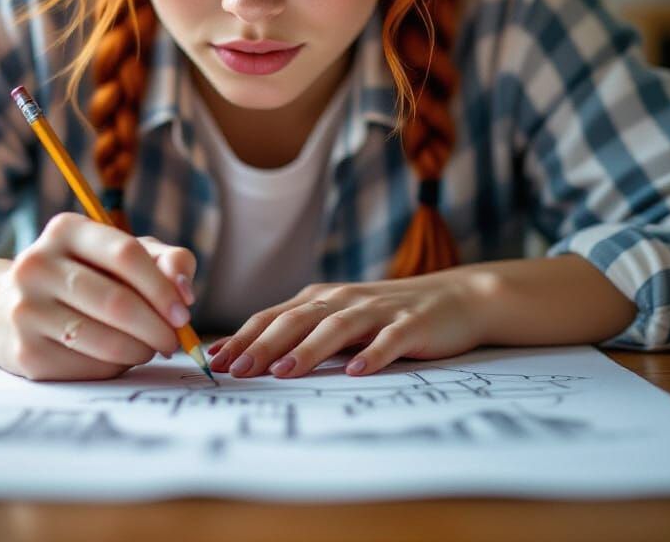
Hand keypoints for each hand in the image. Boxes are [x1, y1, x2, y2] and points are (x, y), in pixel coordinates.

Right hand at [0, 212, 196, 380]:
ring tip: (150, 348)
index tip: (184, 313)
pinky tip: (119, 358)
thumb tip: (184, 291)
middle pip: (116, 301)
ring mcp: (26, 309)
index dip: (162, 287)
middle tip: (174, 340)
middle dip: (157, 327)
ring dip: (140, 350)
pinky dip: (115, 367)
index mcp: (66, 230)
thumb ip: (164, 260)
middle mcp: (37, 265)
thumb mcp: (121, 254)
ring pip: (104, 339)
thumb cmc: (82, 276)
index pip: (126, 254)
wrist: (6, 309)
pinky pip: (87, 367)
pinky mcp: (24, 352)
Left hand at [207, 272, 484, 378]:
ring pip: (336, 328)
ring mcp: (378, 311)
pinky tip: (356, 371)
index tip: (214, 361)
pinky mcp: (411, 325)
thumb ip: (306, 334)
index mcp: (322, 299)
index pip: (273, 317)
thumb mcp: (343, 319)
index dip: (242, 337)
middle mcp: (344, 299)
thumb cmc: (389, 315)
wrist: (456, 298)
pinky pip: (388, 341)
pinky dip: (371, 355)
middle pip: (296, 320)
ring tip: (282, 372)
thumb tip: (255, 360)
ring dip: (307, 350)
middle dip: (262, 345)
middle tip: (236, 370)